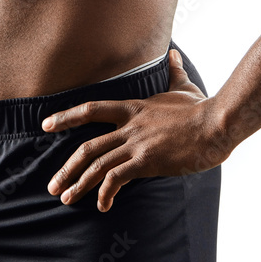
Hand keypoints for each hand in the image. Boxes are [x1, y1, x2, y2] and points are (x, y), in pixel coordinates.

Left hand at [42, 48, 223, 211]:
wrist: (214, 124)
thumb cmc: (201, 108)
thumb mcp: (183, 86)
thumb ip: (173, 72)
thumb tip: (173, 55)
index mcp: (133, 108)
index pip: (91, 110)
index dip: (66, 117)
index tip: (46, 125)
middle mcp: (129, 126)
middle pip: (87, 146)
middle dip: (66, 168)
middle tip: (52, 185)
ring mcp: (136, 144)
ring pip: (97, 166)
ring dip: (79, 184)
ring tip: (66, 199)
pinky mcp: (146, 162)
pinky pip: (117, 179)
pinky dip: (105, 194)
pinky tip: (102, 206)